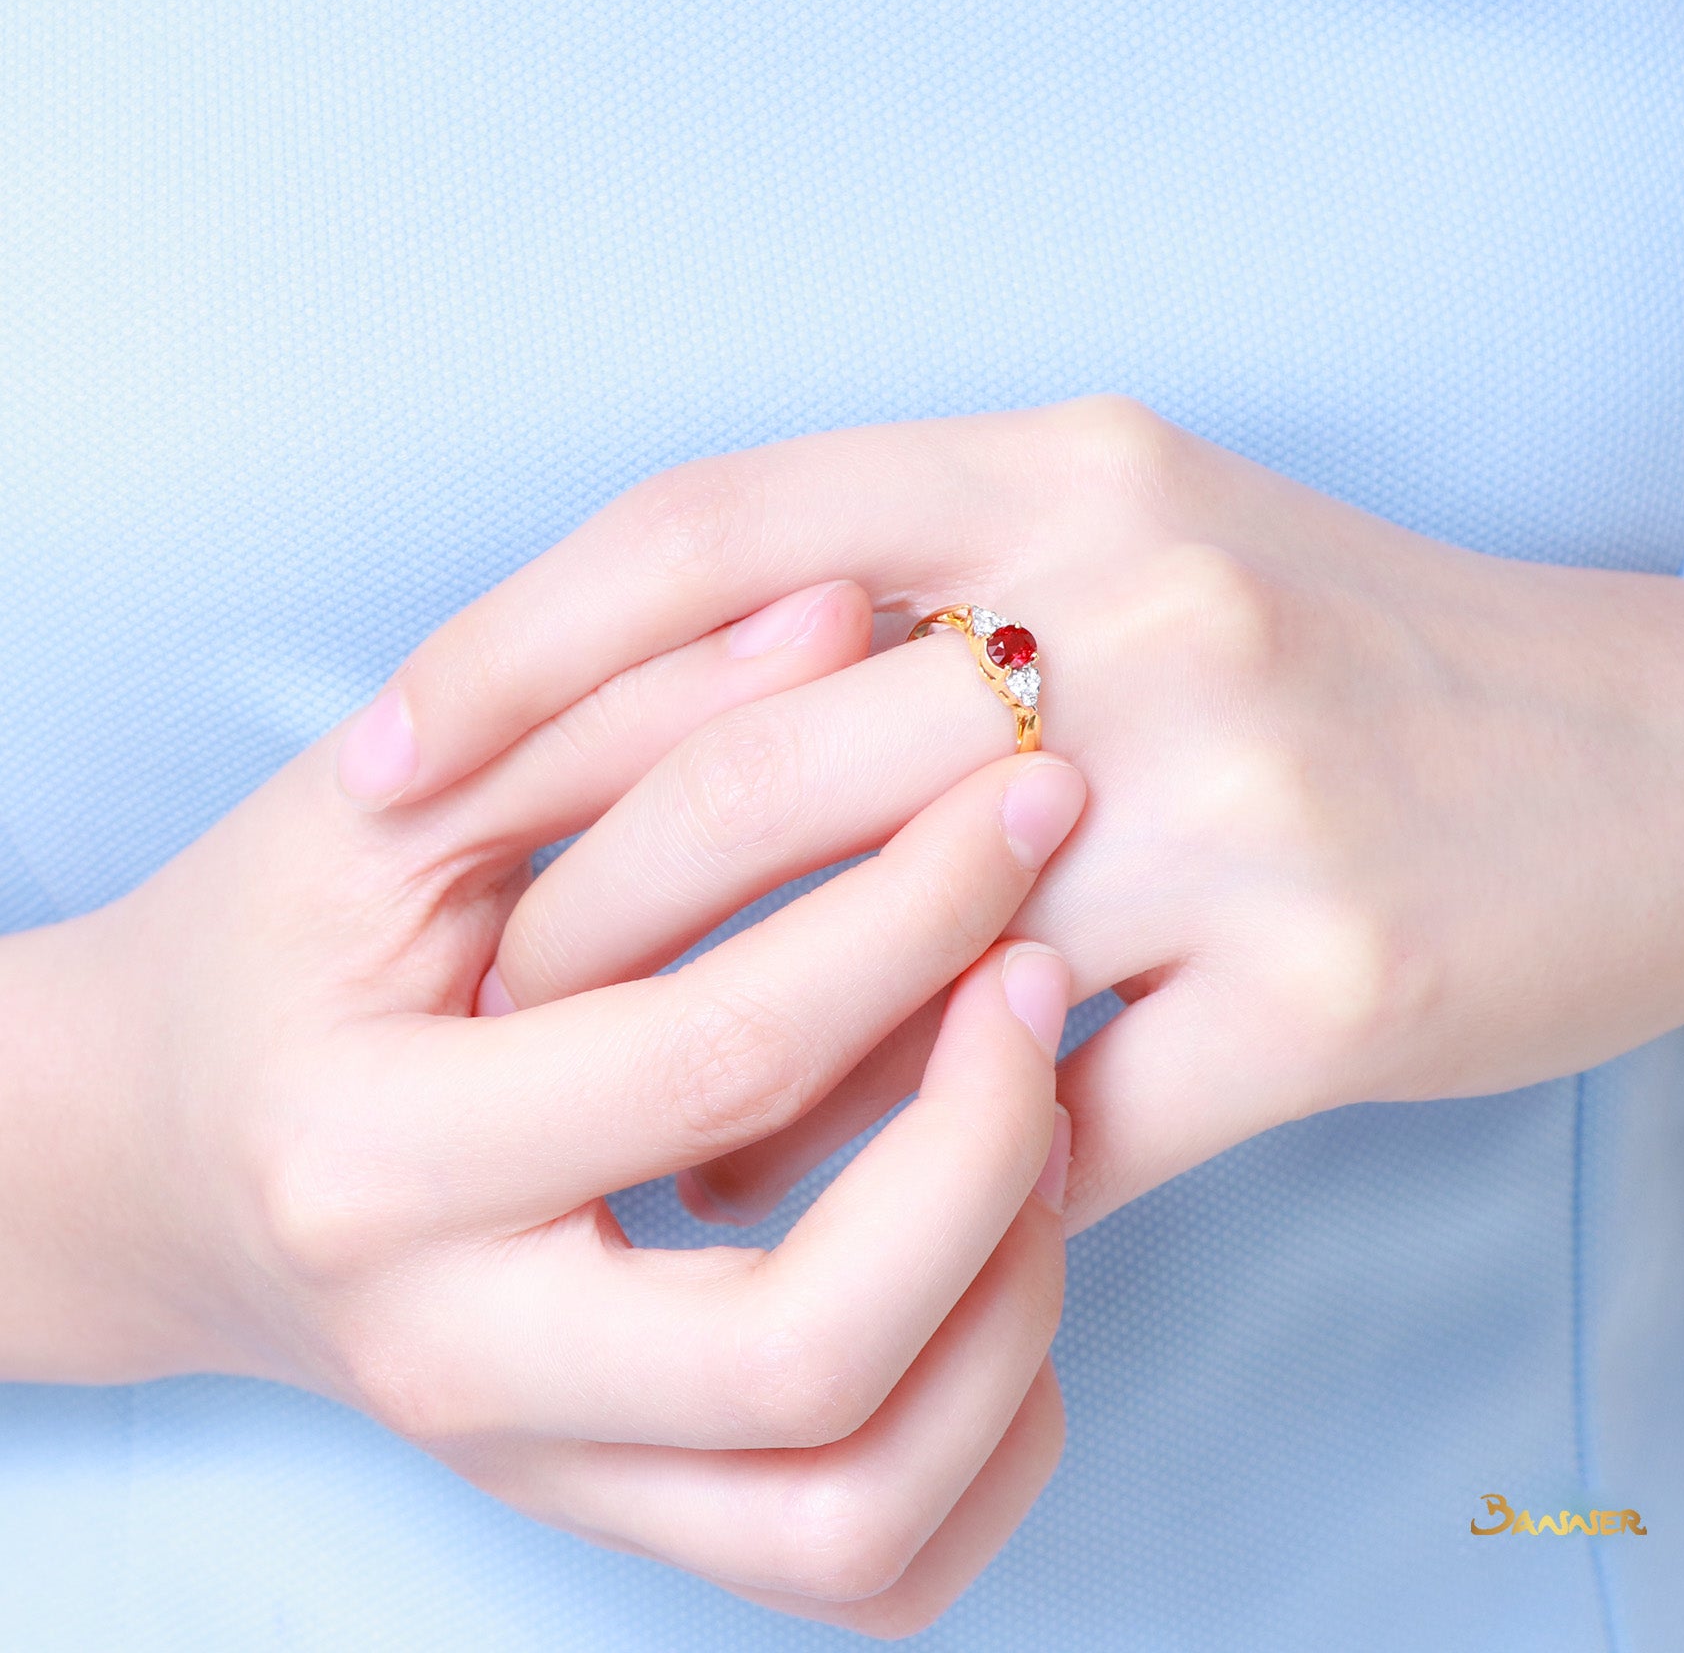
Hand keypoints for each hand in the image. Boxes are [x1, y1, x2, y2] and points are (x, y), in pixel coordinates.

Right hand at [0, 578, 1087, 1636]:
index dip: (908, 915)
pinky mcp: (612, 1508)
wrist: (148, 1160)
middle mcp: (456, 1358)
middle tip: (1043, 981)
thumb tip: (847, 618)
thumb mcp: (394, 805)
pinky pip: (857, 1559)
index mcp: (376, 1159)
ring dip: (1010, 1314)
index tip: (1018, 798)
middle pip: (810, 1350)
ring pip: (855, 1512)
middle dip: (987, 1149)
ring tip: (1038, 1125)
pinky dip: (984, 1440)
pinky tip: (1001, 1273)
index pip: (714, 1058)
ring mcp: (541, 1467)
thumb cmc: (270, 961)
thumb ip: (608, 708)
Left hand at [360, 396, 1683, 1236]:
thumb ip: (918, 610)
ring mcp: (1246, 798)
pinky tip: (855, 1194)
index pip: (710, 534)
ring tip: (647, 1130)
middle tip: (481, 996)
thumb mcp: (1141, 548)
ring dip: (739, 1070)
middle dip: (581, 899)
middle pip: (763, 758)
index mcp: (1070, 468)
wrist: (1650, 762)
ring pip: (885, 966)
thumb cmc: (1350, 659)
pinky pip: (1050, 1112)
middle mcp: (1151, 605)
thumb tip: (689, 759)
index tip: (382, 765)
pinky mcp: (1333, 983)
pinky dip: (920, 1166)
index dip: (512, 649)